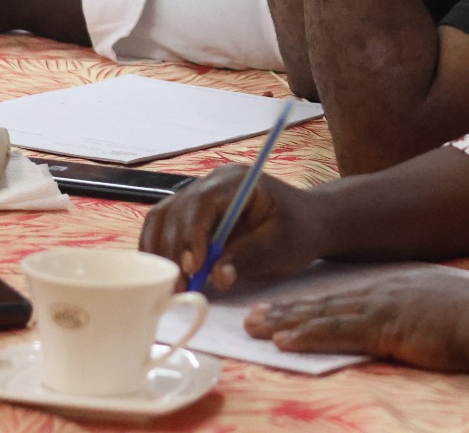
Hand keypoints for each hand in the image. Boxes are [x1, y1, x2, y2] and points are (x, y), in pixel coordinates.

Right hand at [139, 166, 322, 291]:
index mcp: (236, 181)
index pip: (201, 202)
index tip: (192, 267)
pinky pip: (166, 228)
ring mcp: (200, 197)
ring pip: (163, 218)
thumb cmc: (300, 230)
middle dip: (172, 249)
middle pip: (176, 210)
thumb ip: (251, 258)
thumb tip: (218, 277)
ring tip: (170, 284)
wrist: (308, 222)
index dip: (190, 234)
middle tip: (178, 286)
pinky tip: (165, 274)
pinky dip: (160, 250)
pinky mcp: (194, 216)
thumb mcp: (283, 247)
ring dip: (160, 251)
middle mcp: (212, 184)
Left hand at [245, 272, 468, 372]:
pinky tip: (284, 339)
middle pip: (323, 304)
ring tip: (255, 326)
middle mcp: (379, 294)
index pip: (340, 300)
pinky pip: (338, 331)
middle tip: (252, 316)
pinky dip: (308, 334)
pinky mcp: (382, 326)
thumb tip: (405, 332)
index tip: (281, 309)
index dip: (308, 305)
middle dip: (285, 310)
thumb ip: (412, 320)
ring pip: (322, 315)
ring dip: (285, 321)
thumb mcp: (435, 313)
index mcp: (391, 291)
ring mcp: (379, 308)